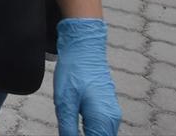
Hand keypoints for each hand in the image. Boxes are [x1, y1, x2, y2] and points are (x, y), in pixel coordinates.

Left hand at [55, 18, 120, 135]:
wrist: (84, 48)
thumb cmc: (74, 72)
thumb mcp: (64, 102)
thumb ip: (68, 128)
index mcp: (102, 120)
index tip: (67, 135)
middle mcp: (112, 119)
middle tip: (67, 130)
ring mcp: (112, 113)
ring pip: (100, 134)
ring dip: (88, 134)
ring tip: (71, 128)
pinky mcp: (107, 108)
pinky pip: (101, 127)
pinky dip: (91, 131)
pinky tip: (76, 125)